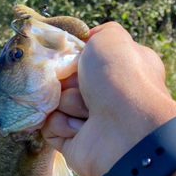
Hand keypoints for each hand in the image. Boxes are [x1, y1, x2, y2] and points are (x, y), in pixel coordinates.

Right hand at [42, 22, 175, 175]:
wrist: (125, 129)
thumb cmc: (121, 78)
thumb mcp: (112, 39)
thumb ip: (100, 32)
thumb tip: (89, 38)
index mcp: (118, 70)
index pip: (82, 60)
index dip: (75, 58)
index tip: (76, 59)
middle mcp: (105, 96)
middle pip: (65, 81)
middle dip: (68, 82)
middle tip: (82, 87)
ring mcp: (89, 121)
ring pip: (55, 103)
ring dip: (66, 104)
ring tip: (88, 113)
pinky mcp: (74, 144)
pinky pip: (50, 127)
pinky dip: (61, 125)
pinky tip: (80, 129)